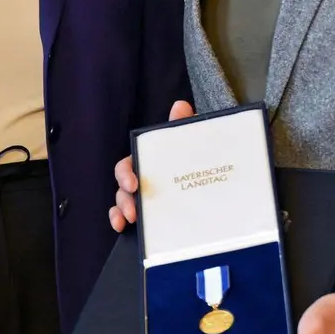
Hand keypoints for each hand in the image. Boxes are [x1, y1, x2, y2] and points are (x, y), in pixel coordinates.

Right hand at [110, 100, 194, 231]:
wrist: (216, 185)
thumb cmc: (195, 159)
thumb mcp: (192, 143)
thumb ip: (184, 126)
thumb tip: (181, 105)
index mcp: (148, 162)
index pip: (128, 165)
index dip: (125, 174)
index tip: (133, 185)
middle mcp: (142, 179)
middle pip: (122, 187)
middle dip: (123, 198)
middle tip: (133, 210)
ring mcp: (143, 198)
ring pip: (122, 203)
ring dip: (120, 210)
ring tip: (130, 220)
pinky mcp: (148, 215)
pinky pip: (125, 218)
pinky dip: (118, 221)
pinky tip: (122, 228)